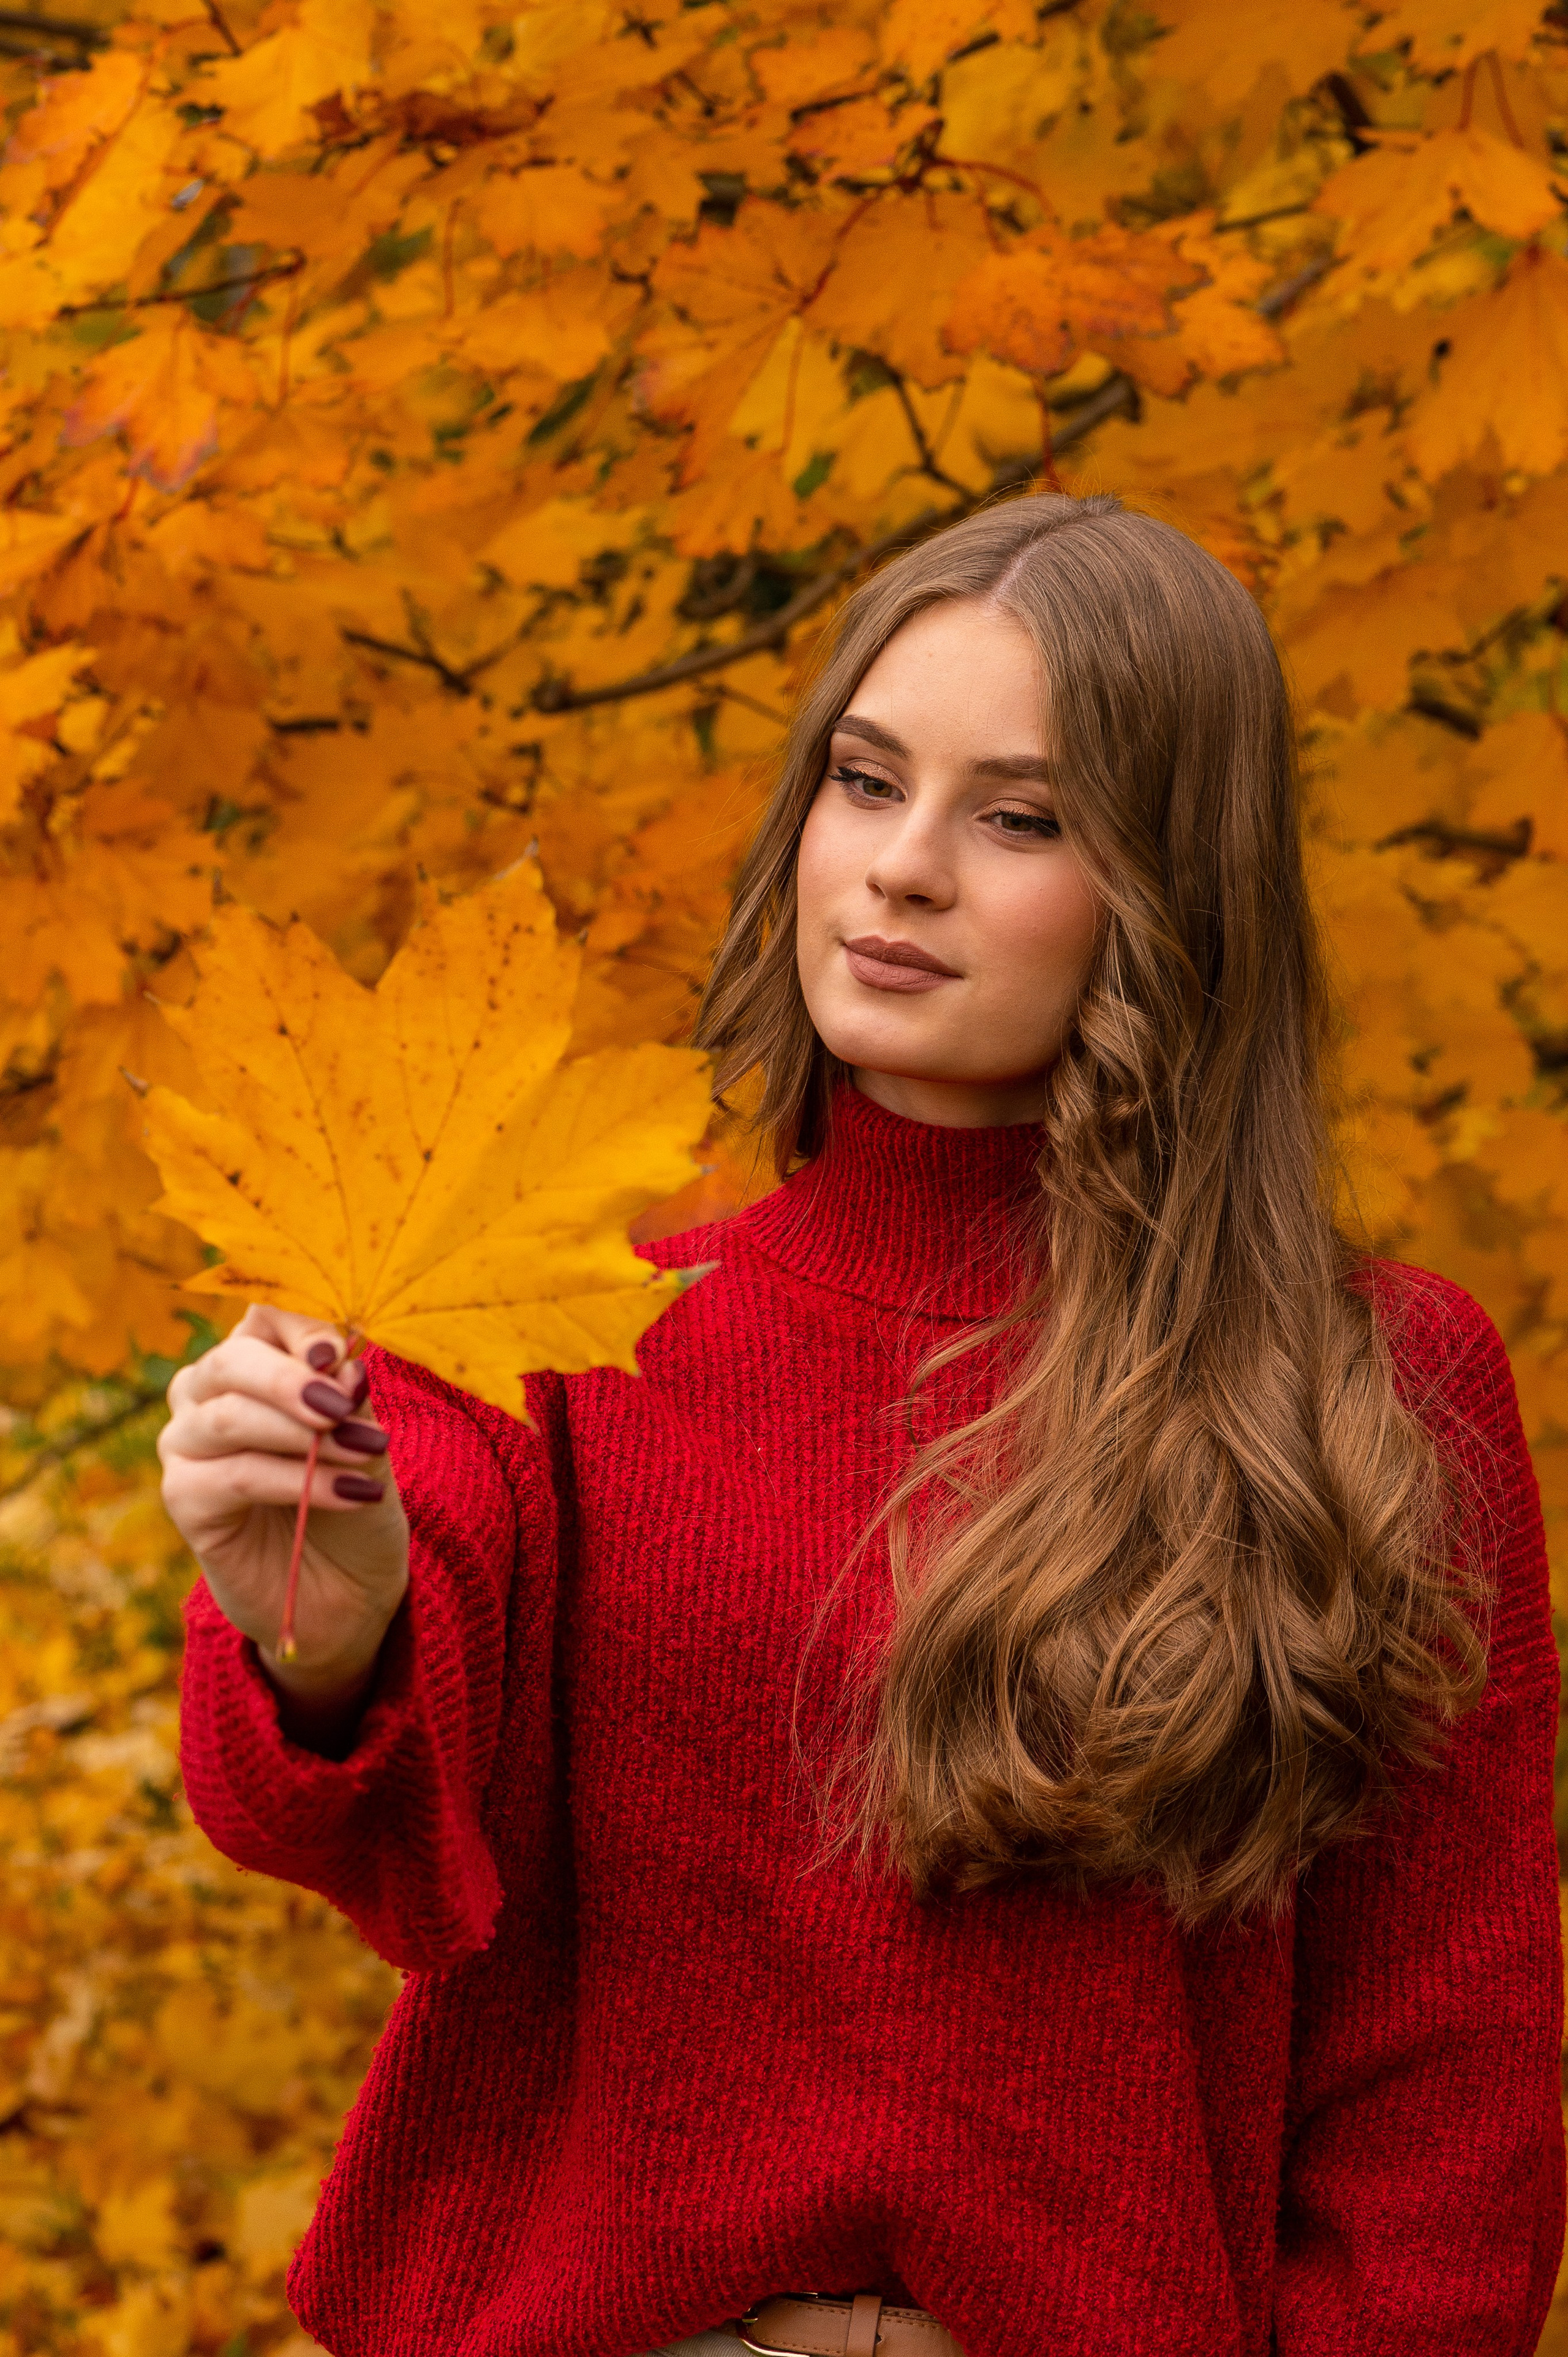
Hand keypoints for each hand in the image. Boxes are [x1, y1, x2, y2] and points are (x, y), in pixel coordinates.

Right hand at [159, 1305, 409, 1740]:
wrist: (348, 1588)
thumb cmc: (355, 1498)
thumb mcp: (368, 1438)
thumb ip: (350, 1397)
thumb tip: (342, 1363)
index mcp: (251, 1361)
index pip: (263, 1317)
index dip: (302, 1329)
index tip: (341, 1354)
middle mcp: (207, 1393)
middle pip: (232, 1361)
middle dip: (291, 1381)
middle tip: (344, 1408)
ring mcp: (187, 1445)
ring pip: (229, 1417)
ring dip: (304, 1436)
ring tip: (364, 1456)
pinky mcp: (183, 1498)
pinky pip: (236, 1475)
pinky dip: (297, 1481)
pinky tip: (349, 1493)